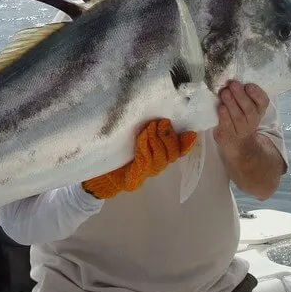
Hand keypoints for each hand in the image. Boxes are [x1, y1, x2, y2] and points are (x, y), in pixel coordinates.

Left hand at [82, 119, 196, 199]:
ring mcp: (148, 172)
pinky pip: (146, 161)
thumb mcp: (133, 136)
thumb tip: (157, 114)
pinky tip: (141, 137)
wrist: (100, 172)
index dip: (186, 143)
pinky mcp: (136, 177)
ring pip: (161, 157)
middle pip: (173, 153)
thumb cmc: (117, 151)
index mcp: (160, 155)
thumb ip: (147, 128)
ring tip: (149, 127)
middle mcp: (157, 165)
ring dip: (156, 139)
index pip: (179, 150)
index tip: (190, 132)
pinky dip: (145, 146)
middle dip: (168, 135)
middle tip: (160, 122)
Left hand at [214, 81, 268, 156]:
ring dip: (231, 104)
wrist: (237, 143)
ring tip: (224, 93)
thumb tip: (232, 77)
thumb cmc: (240, 116)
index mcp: (258, 110)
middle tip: (233, 84)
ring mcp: (240, 129)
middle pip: (249, 109)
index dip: (257, 94)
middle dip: (240, 96)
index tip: (249, 86)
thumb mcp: (246, 106)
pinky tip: (220, 107)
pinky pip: (227, 125)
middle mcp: (252, 120)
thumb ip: (243, 94)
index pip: (263, 102)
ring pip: (238, 117)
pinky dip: (224, 116)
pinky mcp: (227, 135)